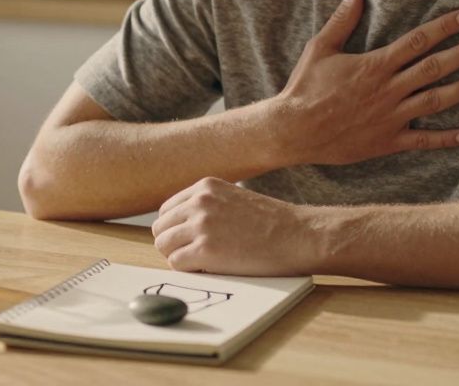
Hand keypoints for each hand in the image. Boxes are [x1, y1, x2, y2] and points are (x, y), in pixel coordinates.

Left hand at [152, 178, 320, 275]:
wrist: (298, 236)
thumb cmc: (272, 223)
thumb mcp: (234, 198)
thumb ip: (207, 206)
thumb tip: (181, 226)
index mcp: (204, 187)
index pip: (167, 210)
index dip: (176, 229)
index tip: (190, 240)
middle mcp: (199, 202)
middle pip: (161, 228)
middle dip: (173, 244)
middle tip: (195, 254)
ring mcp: (201, 225)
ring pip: (164, 246)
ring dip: (179, 257)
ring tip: (203, 262)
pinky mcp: (205, 250)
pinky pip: (176, 264)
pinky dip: (189, 270)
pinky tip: (210, 269)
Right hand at [273, 0, 458, 165]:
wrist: (294, 130)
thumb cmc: (305, 88)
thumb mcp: (320, 49)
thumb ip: (342, 20)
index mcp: (374, 65)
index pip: (417, 41)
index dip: (445, 27)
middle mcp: (387, 89)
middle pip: (433, 68)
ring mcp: (390, 117)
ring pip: (434, 101)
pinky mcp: (387, 141)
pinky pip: (421, 140)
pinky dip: (445, 139)